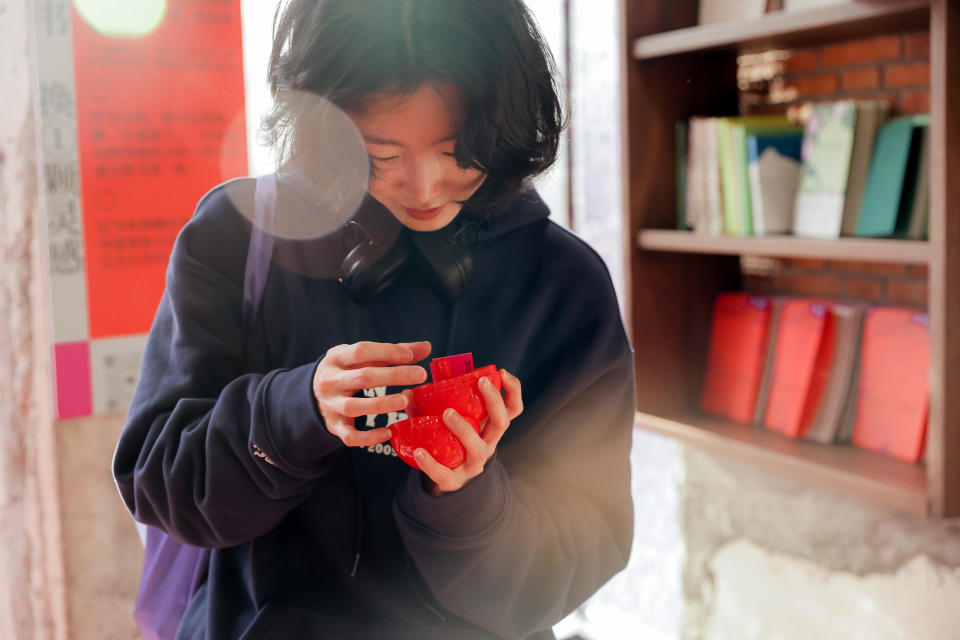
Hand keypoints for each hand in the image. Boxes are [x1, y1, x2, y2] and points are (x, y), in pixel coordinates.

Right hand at [313, 341, 431, 446]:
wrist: (311, 393)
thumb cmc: (346, 371)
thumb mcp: (361, 357)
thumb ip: (392, 353)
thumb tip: (426, 347)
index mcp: (337, 358)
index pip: (361, 351)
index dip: (387, 352)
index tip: (410, 356)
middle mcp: (330, 381)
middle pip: (362, 377)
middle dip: (393, 376)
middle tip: (420, 375)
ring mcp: (330, 405)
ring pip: (354, 407)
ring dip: (382, 404)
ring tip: (405, 400)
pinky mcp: (334, 426)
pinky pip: (350, 436)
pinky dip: (369, 437)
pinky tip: (388, 432)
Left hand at [414, 369, 522, 493]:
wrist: (446, 479)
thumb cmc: (452, 442)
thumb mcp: (455, 422)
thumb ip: (434, 403)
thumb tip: (408, 391)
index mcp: (489, 427)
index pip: (512, 408)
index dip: (512, 390)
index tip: (502, 372)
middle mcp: (487, 444)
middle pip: (501, 423)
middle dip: (494, 401)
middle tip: (481, 382)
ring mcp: (473, 464)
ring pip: (477, 448)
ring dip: (464, 429)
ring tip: (447, 413)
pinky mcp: (454, 480)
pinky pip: (445, 473)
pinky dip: (431, 464)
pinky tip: (420, 452)